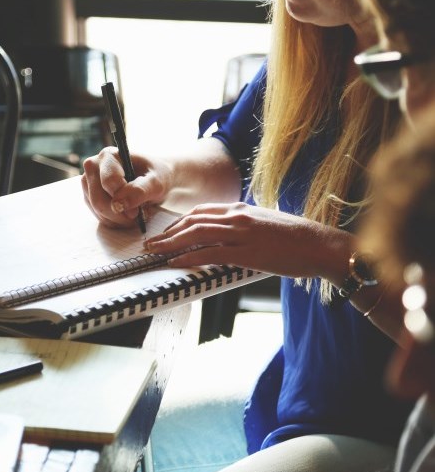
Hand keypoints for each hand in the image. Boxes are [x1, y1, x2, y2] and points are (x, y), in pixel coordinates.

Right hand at [81, 146, 172, 227]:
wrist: (153, 179)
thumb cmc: (156, 176)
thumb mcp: (156, 182)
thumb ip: (140, 190)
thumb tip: (119, 204)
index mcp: (109, 156)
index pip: (108, 182)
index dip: (123, 199)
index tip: (137, 210)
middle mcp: (93, 166)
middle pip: (98, 199)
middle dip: (119, 214)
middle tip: (136, 216)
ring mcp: (88, 182)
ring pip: (97, 210)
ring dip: (118, 219)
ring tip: (134, 214)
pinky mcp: (89, 196)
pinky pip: (98, 216)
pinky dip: (114, 221)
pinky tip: (126, 215)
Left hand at [144, 202, 350, 279]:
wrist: (321, 245)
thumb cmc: (296, 239)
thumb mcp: (264, 224)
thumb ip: (243, 227)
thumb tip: (227, 237)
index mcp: (241, 209)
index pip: (200, 211)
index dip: (178, 222)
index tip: (166, 233)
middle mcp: (238, 216)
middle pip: (192, 221)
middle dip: (167, 233)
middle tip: (150, 243)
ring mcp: (241, 233)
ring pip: (196, 234)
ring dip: (170, 244)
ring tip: (155, 252)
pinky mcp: (247, 251)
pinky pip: (210, 253)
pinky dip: (188, 257)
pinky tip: (175, 262)